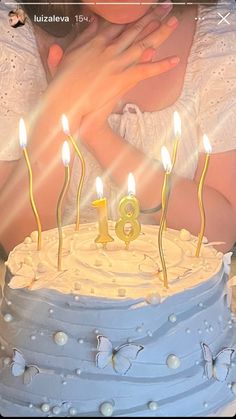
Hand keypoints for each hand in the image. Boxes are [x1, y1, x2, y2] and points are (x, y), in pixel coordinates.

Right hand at [48, 4, 178, 121]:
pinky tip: (175, 60)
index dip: (133, 16)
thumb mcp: (69, 53)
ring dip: (161, 32)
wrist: (67, 99)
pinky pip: (146, 71)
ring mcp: (118, 63)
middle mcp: (110, 48)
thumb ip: (81, 36)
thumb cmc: (63, 81)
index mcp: (96, 41)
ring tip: (174, 22)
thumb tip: (91, 23)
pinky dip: (161, 65)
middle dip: (151, 16)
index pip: (119, 25)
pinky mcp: (123, 78)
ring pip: (144, 44)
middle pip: (134, 29)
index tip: (144, 8)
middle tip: (165, 7)